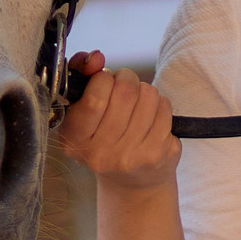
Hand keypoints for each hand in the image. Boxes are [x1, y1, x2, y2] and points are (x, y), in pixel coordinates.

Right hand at [57, 51, 179, 191]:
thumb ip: (81, 75)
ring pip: (148, 96)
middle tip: (125, 87)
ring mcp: (131, 156)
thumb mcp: (81, 111)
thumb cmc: (102, 136)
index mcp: (75, 140)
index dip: (103, 79)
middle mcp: (101, 154)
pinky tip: (151, 119)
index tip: (104, 82)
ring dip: (145, 92)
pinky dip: (160, 105)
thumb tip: (96, 57)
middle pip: (125, 92)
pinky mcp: (157, 155)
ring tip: (138, 105)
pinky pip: (165, 108)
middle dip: (128, 79)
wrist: (130, 183)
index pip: (95, 97)